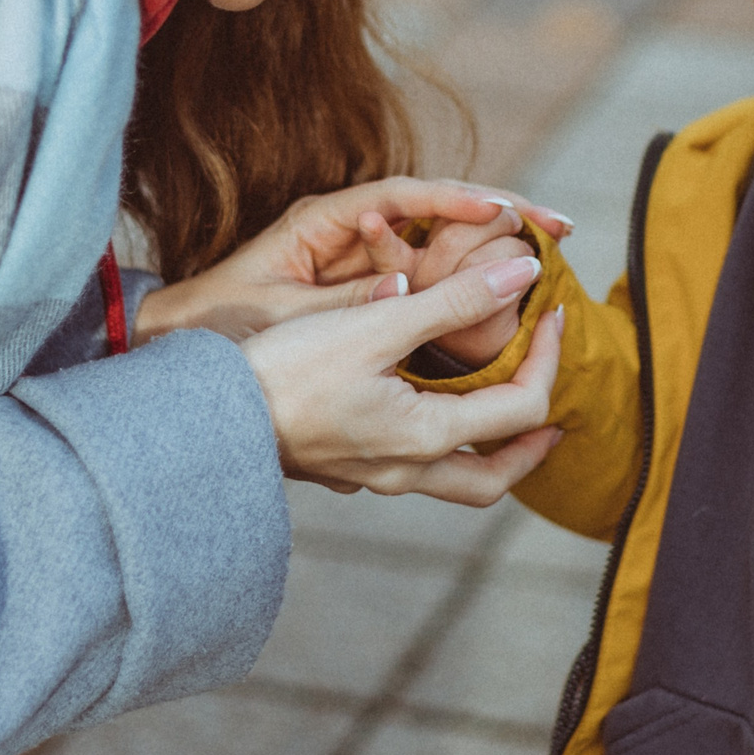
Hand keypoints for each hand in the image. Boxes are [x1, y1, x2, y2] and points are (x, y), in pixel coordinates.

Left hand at [136, 177, 569, 342]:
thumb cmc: (224, 325)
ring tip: (548, 247)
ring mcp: (358, 257)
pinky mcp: (363, 289)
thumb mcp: (293, 314)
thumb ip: (358, 300)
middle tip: (559, 225)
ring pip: (438, 238)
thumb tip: (414, 288)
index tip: (511, 211)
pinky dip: (466, 278)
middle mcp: (347, 229)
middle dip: (498, 210)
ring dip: (491, 242)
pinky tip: (508, 293)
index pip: (408, 193)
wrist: (183, 348)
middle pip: (437, 206)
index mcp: (326, 219)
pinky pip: (425, 275)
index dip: (461, 199)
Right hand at [239, 253, 563, 504]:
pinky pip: (408, 469)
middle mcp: (404, 469)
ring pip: (450, 483)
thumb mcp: (376, 323)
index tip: (546, 309)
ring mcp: (371, 476)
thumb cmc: (286, 370)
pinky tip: (420, 408)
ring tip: (494, 411)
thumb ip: (453, 299)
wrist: (204, 418)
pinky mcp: (341, 468)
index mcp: (425, 436)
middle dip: (530, 445)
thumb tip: (524, 271)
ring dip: (485, 452)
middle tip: (549, 406)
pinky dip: (435, 444)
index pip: (520, 408)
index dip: (547, 357)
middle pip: (492, 480)